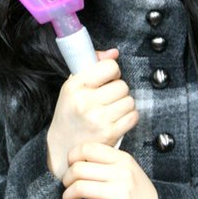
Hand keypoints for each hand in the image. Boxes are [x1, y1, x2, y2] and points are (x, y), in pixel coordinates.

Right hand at [47, 49, 137, 179]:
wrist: (63, 146)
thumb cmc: (70, 113)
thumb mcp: (73, 86)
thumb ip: (93, 65)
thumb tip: (114, 52)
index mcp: (75, 86)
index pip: (109, 67)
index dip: (112, 72)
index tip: (107, 79)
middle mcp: (85, 101)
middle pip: (122, 85)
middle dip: (118, 90)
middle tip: (108, 97)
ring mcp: (98, 118)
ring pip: (129, 100)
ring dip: (124, 104)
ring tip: (111, 109)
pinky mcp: (109, 133)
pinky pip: (133, 116)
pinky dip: (128, 117)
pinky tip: (117, 119)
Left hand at [62, 142, 158, 198]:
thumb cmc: (138, 193)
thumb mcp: (128, 169)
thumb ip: (107, 161)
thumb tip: (77, 160)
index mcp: (122, 158)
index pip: (87, 148)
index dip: (72, 157)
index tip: (70, 166)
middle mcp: (121, 173)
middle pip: (78, 169)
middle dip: (66, 179)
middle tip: (67, 186)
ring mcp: (120, 193)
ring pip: (79, 188)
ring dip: (68, 196)